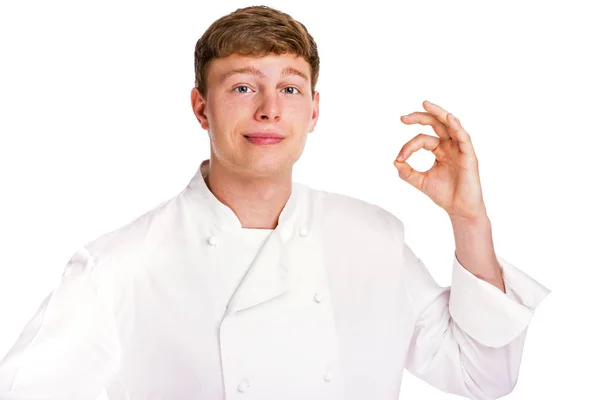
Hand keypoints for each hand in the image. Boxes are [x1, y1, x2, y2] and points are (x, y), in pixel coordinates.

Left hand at [393, 100, 486, 220]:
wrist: (459, 209)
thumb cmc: (444, 194)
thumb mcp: (421, 181)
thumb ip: (407, 172)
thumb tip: (394, 160)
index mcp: (440, 150)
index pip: (422, 140)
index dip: (408, 146)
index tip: (399, 157)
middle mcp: (450, 146)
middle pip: (436, 124)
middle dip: (420, 117)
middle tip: (403, 118)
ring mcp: (460, 149)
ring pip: (450, 125)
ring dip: (439, 113)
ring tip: (426, 104)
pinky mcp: (469, 156)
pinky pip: (464, 137)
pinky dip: (457, 127)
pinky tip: (449, 119)